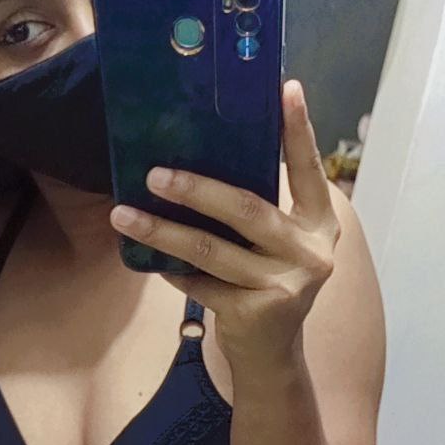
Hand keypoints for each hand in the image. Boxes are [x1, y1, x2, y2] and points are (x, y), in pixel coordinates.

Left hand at [109, 81, 340, 373]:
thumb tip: (199, 155)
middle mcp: (311, 252)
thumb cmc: (267, 282)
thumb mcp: (276, 243)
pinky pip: (199, 283)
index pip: (309, 169)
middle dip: (196, 190)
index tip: (287, 88)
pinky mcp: (254, 313)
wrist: (272, 356)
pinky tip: (145, 258)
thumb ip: (259, 208)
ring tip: (124, 215)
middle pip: (247, 210)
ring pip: (211, 250)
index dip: (299, 130)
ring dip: (162, 231)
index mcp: (320, 223)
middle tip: (154, 174)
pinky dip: (169, 269)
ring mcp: (284, 285)